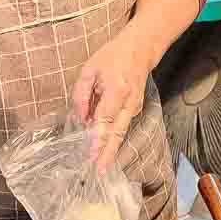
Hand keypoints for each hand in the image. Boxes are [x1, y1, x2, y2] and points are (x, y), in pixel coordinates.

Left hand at [71, 27, 158, 171]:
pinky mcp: (134, 110)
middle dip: (108, 152)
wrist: (140, 49)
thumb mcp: (90, 70)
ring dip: (110, 149)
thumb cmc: (113, 57)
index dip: (98, 137)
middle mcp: (129, 102)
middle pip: (118, 132)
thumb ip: (81, 94)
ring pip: (120, 132)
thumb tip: (79, 119)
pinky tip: (103, 149)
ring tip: (100, 166)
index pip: (105, 118)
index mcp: (117, 89)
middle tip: (99, 170)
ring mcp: (134, 107)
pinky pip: (121, 127)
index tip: (91, 154)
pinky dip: (112, 139)